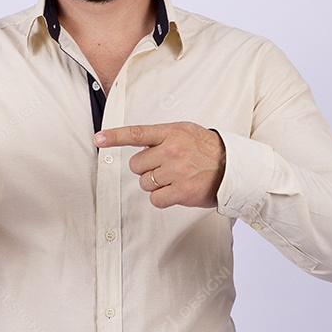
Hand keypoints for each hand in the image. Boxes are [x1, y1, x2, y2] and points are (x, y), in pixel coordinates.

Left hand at [94, 122, 225, 208]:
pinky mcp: (181, 191)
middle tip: (165, 166)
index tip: (98, 139)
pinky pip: (155, 199)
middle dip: (147, 168)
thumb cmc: (207, 148)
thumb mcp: (185, 131)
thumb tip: (139, 145)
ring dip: (155, 184)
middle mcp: (171, 151)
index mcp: (170, 133)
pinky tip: (176, 191)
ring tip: (175, 177)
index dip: (114, 137)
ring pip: (145, 183)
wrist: (233, 167)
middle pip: (136, 165)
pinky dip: (162, 198)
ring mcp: (176, 172)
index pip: (136, 134)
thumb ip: (162, 136)